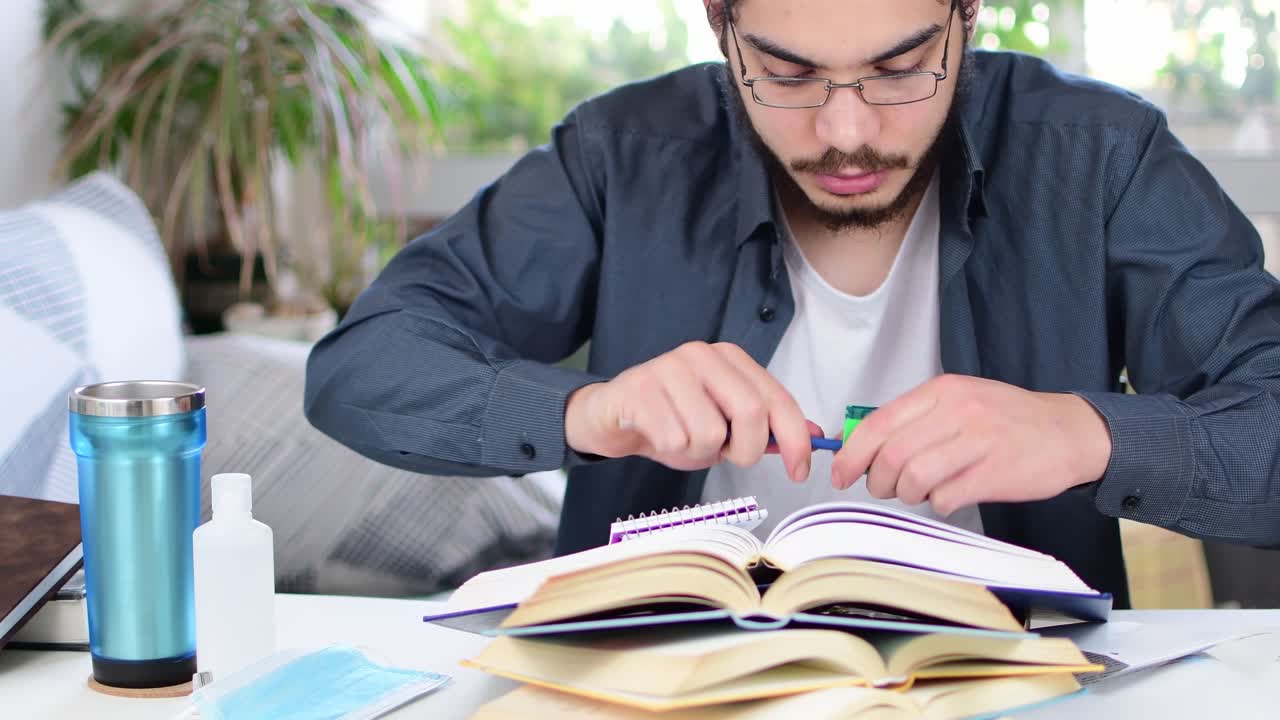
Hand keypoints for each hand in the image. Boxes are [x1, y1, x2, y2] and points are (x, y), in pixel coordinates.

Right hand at [565, 342, 814, 479]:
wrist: (611, 416)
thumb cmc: (672, 421)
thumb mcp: (724, 424)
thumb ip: (766, 427)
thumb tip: (816, 434)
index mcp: (730, 358)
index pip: (777, 398)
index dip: (796, 438)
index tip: (799, 470)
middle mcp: (702, 355)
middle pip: (751, 412)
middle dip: (745, 450)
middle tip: (725, 455)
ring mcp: (669, 368)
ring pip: (709, 433)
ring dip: (698, 453)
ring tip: (681, 440)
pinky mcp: (640, 388)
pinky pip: (673, 439)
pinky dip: (670, 451)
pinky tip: (657, 436)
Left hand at [831, 375, 1111, 514]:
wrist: (1071, 432)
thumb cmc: (1009, 420)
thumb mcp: (961, 400)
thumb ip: (917, 419)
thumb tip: (866, 447)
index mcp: (943, 391)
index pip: (879, 423)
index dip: (852, 454)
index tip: (841, 474)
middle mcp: (959, 410)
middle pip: (892, 454)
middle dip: (877, 481)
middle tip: (884, 489)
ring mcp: (979, 441)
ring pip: (914, 477)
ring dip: (906, 495)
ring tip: (918, 493)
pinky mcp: (996, 472)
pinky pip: (945, 497)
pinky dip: (937, 505)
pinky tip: (949, 497)